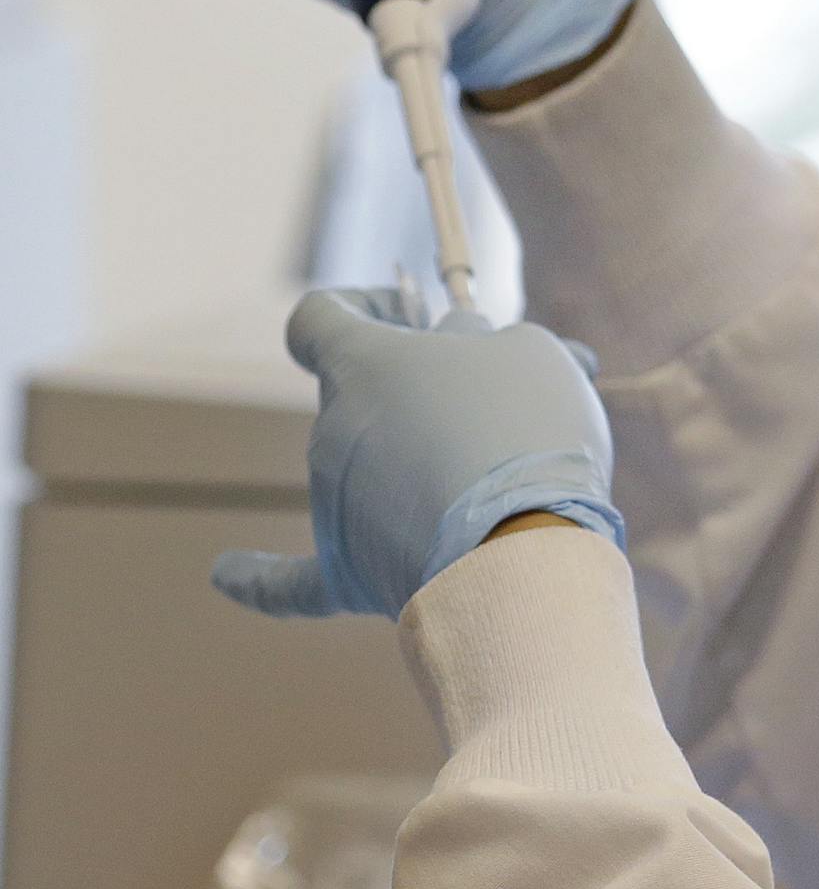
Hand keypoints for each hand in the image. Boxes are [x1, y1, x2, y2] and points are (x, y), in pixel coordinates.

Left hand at [212, 290, 624, 621]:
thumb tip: (456, 352)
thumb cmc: (526, 433)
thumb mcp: (522, 352)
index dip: (365, 309)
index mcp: (359, 363)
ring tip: (516, 482)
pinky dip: (257, 577)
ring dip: (426, 466)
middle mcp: (330, 430)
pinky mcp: (345, 577)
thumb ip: (479, 343)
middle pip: (363, 399)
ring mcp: (332, 506)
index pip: (320, 318)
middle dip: (428, 395)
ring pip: (371, 473)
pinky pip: (289, 580)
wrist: (526, 551)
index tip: (418, 321)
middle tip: (511, 405)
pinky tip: (222, 574)